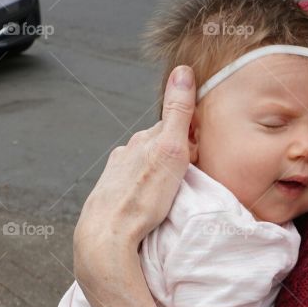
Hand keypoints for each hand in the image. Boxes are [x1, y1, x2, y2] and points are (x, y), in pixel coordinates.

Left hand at [73, 65, 194, 291]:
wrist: (107, 235)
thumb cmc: (142, 197)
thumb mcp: (171, 149)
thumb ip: (178, 111)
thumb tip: (183, 71)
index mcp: (142, 141)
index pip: (171, 127)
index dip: (188, 136)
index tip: (200, 149)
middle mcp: (126, 153)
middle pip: (156, 147)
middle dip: (173, 154)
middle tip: (190, 172)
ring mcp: (116, 175)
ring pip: (143, 167)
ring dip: (157, 174)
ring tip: (170, 192)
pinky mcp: (110, 196)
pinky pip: (132, 188)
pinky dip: (142, 192)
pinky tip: (148, 205)